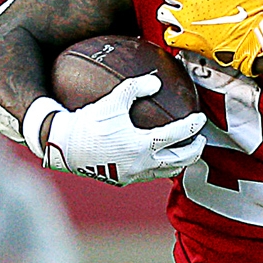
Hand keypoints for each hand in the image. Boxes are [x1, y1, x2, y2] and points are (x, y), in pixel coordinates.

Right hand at [34, 75, 206, 185]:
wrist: (62, 147)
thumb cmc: (88, 122)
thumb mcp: (112, 100)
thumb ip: (136, 87)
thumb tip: (156, 81)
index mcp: (142, 146)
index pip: (178, 136)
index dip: (193, 126)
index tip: (200, 118)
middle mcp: (141, 165)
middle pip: (180, 161)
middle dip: (195, 151)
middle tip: (201, 140)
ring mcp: (132, 176)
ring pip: (165, 172)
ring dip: (178, 162)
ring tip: (183, 152)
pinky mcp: (122, 181)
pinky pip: (148, 175)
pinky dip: (159, 166)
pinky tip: (156, 157)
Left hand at [157, 0, 262, 74]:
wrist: (255, 41)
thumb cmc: (256, 15)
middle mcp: (192, 0)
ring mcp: (187, 21)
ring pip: (163, 12)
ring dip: (169, 12)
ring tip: (178, 14)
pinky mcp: (188, 40)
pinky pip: (169, 36)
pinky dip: (172, 35)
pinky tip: (180, 34)